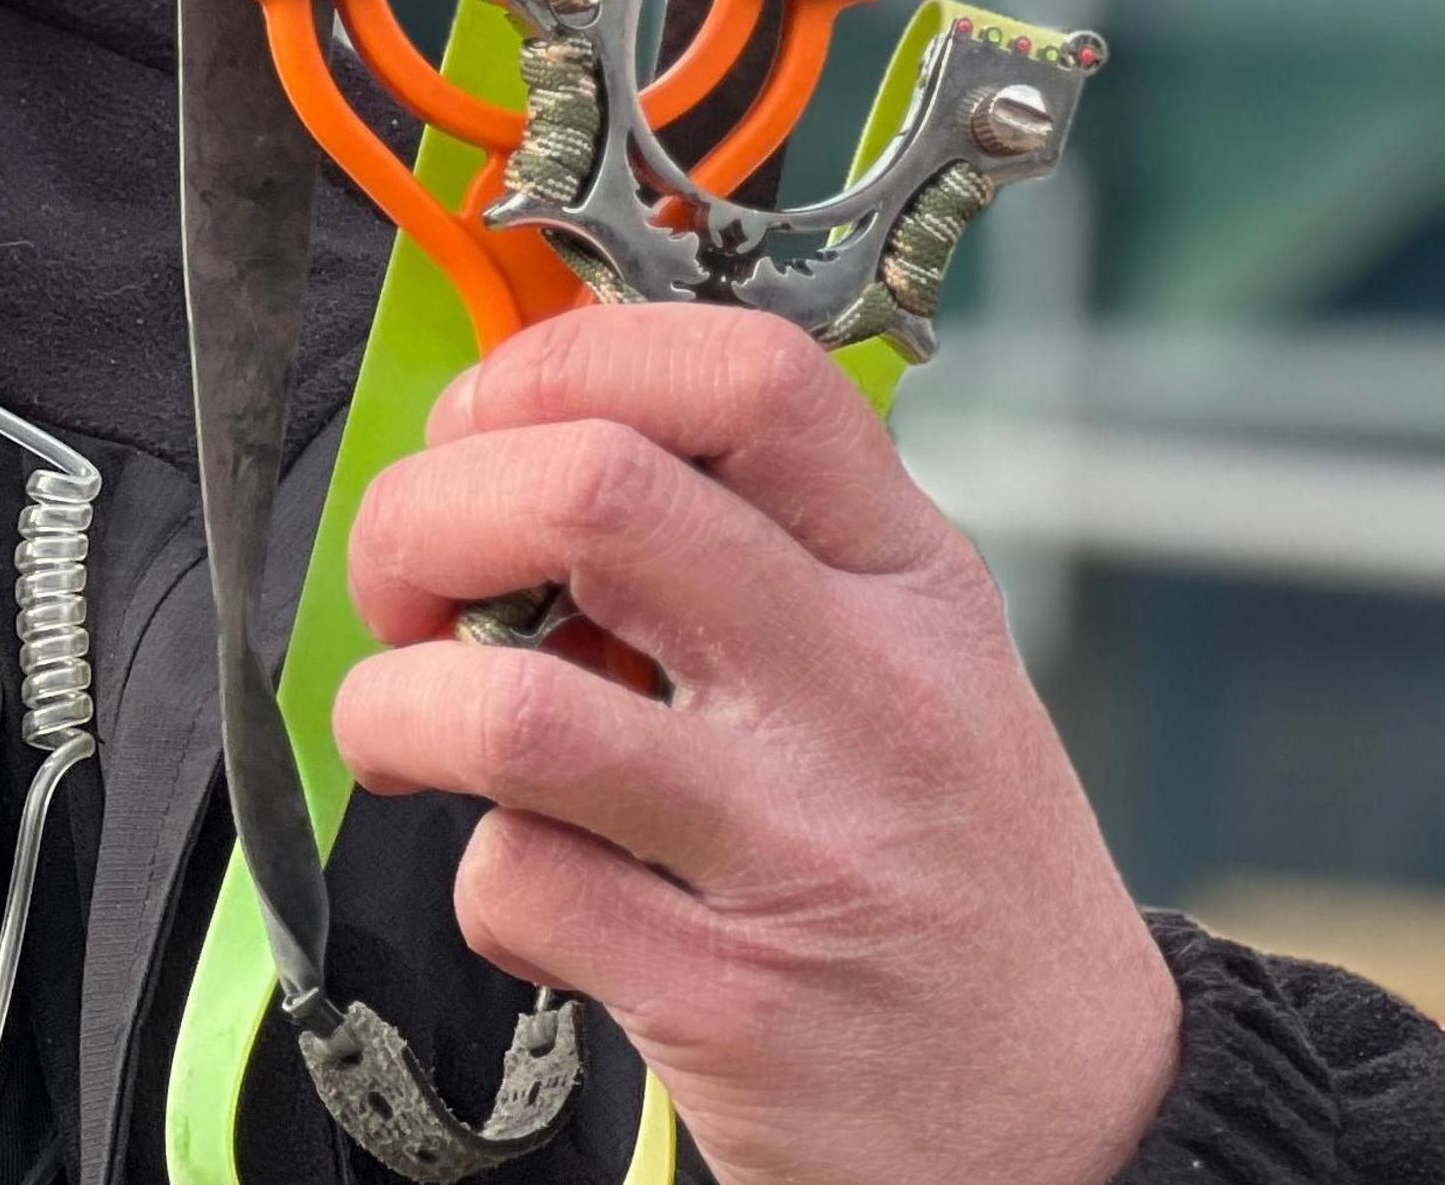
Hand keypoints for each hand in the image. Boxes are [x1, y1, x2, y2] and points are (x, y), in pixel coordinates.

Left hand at [329, 303, 1176, 1184]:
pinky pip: (514, 886)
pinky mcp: (724, 996)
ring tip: (409, 736)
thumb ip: (750, 551)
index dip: (561, 367)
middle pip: (588, 495)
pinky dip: (481, 884)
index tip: (486, 432)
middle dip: (424, 516)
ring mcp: (796, 846)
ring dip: (394, 707)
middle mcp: (863, 692)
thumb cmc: (946, 869)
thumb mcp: (913, 664)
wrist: (1082, 1127)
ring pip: (507, 707)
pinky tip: (539, 897)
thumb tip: (515, 455)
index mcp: (908, 580)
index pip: (744, 376)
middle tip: (408, 588)